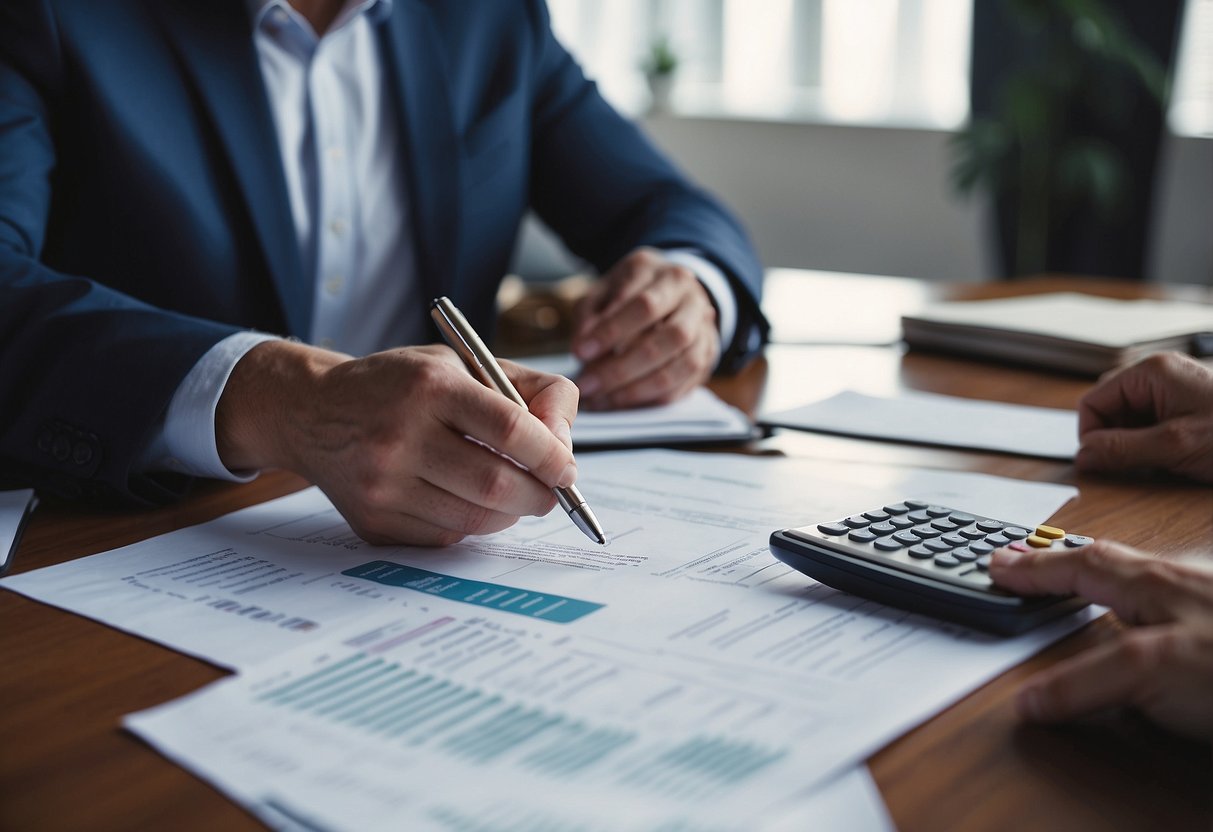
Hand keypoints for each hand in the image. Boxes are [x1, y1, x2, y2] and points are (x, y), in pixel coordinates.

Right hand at [216, 341, 578, 545]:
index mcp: (430, 386)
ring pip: (476, 519)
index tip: (567, 467)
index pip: (510, 428)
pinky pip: (446, 536)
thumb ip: (529, 390)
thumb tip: (565, 447)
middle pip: (497, 485)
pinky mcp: (373, 521)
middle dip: (540, 495)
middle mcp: (401, 434)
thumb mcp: (463, 362)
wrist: (311, 412)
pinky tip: (463, 499)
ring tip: (511, 493)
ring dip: (510, 513)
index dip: (551, 455)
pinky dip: (471, 523)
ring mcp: (382, 484)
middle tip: (551, 490)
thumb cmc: (402, 385)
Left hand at [571, 248, 719, 409]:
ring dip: (639, 388)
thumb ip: (590, 315)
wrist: (669, 294)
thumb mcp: (603, 292)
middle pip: (670, 337)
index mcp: (667, 276)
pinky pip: (684, 385)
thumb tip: (582, 349)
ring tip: (602, 399)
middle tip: (588, 384)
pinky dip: (651, 398)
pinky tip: (620, 402)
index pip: (644, 305)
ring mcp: (706, 330)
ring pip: (683, 364)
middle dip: (624, 367)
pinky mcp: (706, 358)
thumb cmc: (627, 293)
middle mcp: (693, 300)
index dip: (611, 332)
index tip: (581, 353)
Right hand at [990, 540, 1212, 739]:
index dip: (1033, 570)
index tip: (999, 566)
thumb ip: (1087, 682)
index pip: (1076, 568)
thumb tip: (1031, 699)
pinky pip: (1176, 597)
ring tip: (1082, 575)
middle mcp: (1181, 585)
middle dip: (1064, 560)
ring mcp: (1207, 603)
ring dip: (1104, 573)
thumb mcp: (1154, 669)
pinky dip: (1148, 597)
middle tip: (1030, 560)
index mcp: (1154, 585)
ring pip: (1144, 575)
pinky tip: (1156, 615)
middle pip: (1109, 560)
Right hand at [1076, 352, 1212, 482]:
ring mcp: (1172, 390)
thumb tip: (1083, 456)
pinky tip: (1168, 459)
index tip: (1098, 463)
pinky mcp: (1182, 406)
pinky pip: (1148, 424)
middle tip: (1131, 466)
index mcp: (1152, 371)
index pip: (1093, 401)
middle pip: (1108, 409)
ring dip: (1132, 445)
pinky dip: (1150, 445)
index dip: (1090, 434)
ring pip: (1127, 420)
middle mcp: (1159, 375)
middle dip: (1113, 440)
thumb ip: (1123, 450)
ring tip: (1158, 463)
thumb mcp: (1174, 446)